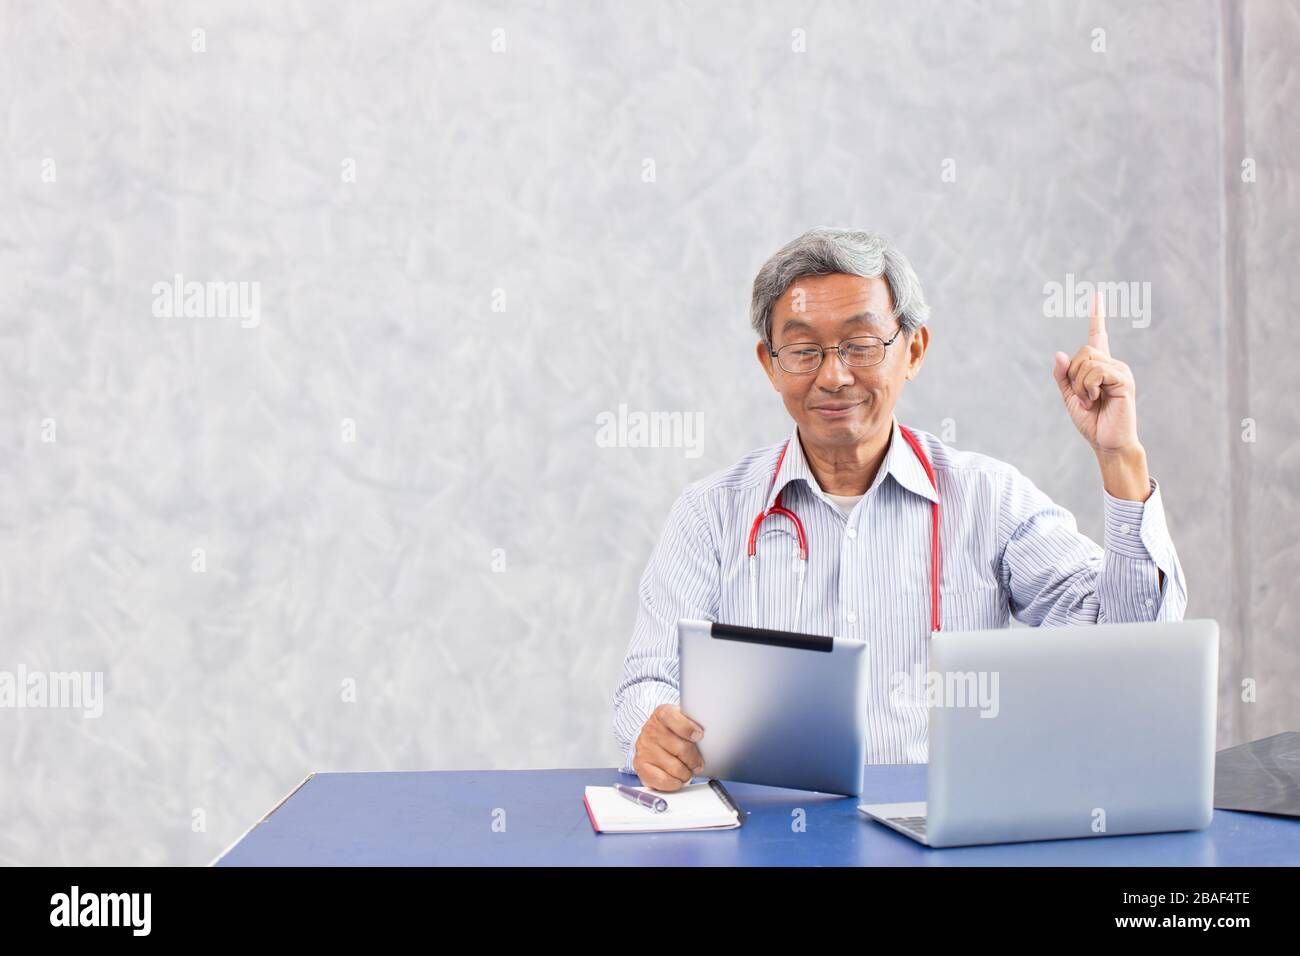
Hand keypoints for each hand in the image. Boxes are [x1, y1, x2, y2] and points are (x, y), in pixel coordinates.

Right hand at [631, 703, 704, 791]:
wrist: (653, 738)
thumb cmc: (674, 731)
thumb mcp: (684, 719)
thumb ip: (695, 723)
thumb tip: (714, 733)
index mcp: (662, 714)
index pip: (674, 719)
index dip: (688, 729)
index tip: (699, 735)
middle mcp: (650, 730)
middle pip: (681, 748)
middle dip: (694, 760)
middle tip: (698, 763)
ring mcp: (644, 748)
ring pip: (675, 767)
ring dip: (686, 773)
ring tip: (687, 771)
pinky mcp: (640, 765)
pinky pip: (663, 780)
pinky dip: (675, 783)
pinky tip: (677, 779)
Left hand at [1052, 292, 1139, 454]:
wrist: (1107, 442)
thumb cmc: (1092, 421)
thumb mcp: (1070, 397)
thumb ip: (1063, 376)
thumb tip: (1059, 354)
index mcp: (1099, 366)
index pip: (1098, 335)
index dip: (1097, 315)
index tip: (1097, 294)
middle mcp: (1112, 364)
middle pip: (1083, 352)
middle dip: (1073, 376)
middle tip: (1083, 397)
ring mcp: (1120, 371)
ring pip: (1087, 363)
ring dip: (1081, 386)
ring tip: (1091, 401)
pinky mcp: (1124, 380)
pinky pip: (1097, 372)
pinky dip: (1089, 388)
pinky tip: (1096, 400)